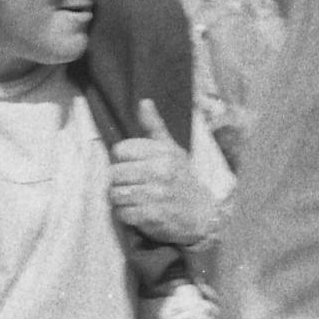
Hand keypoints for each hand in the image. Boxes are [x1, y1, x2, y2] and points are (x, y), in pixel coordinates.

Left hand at [109, 99, 215, 245]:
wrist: (203, 214)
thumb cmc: (183, 178)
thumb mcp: (172, 150)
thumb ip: (154, 127)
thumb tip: (143, 102)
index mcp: (163, 153)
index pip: (120, 150)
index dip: (122, 160)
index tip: (131, 166)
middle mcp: (160, 172)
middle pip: (115, 173)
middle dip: (118, 181)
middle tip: (130, 184)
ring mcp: (157, 195)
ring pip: (116, 194)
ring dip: (120, 198)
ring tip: (132, 198)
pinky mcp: (153, 216)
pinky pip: (122, 213)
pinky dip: (125, 214)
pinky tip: (136, 211)